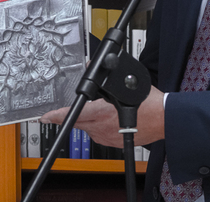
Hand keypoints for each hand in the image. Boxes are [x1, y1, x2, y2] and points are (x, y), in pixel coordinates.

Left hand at [40, 86, 165, 147]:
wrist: (164, 119)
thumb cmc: (149, 103)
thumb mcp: (126, 82)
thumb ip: (106, 76)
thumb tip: (93, 66)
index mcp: (102, 114)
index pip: (72, 114)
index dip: (56, 115)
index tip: (45, 116)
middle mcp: (101, 128)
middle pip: (77, 122)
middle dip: (68, 117)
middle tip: (59, 113)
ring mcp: (107, 138)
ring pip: (87, 129)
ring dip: (85, 120)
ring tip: (90, 111)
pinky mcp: (113, 143)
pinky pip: (97, 134)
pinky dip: (96, 126)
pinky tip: (104, 119)